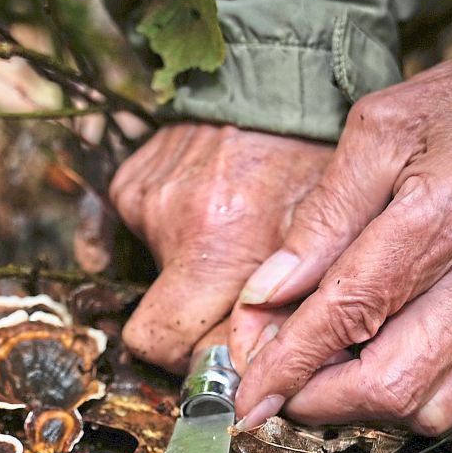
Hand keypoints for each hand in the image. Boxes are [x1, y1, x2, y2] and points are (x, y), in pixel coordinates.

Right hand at [111, 123, 333, 370]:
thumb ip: (289, 311)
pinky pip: (141, 238)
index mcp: (221, 246)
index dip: (201, 360)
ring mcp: (146, 201)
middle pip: (151, 333)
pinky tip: (205, 216)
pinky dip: (169, 237)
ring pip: (154, 284)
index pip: (173, 347)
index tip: (231, 354)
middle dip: (186, 337)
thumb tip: (258, 371)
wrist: (281, 80)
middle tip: (228, 318)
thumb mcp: (322, 239)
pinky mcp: (129, 182)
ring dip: (189, 278)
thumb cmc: (310, 162)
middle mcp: (174, 225)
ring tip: (233, 240)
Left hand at [233, 19, 451, 434]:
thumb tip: (265, 296)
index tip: (250, 399)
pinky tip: (401, 376)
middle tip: (283, 382)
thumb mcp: (378, 131)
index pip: (351, 311)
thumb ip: (320, 218)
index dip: (290, 364)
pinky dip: (433, 411)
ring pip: (434, 408)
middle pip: (392, 381)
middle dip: (320, 400)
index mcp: (447, 211)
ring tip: (333, 372)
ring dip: (368, 409)